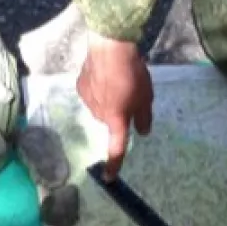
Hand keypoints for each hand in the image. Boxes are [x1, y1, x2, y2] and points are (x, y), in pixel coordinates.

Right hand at [77, 34, 151, 179]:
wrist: (109, 47)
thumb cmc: (131, 74)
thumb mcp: (146, 97)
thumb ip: (144, 118)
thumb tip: (142, 132)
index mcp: (116, 120)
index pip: (116, 148)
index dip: (114, 164)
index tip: (109, 177)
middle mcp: (99, 114)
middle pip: (111, 119)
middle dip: (119, 111)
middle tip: (130, 92)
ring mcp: (88, 100)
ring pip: (101, 107)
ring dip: (109, 99)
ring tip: (118, 79)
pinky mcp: (80, 86)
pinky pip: (92, 93)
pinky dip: (98, 88)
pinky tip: (103, 75)